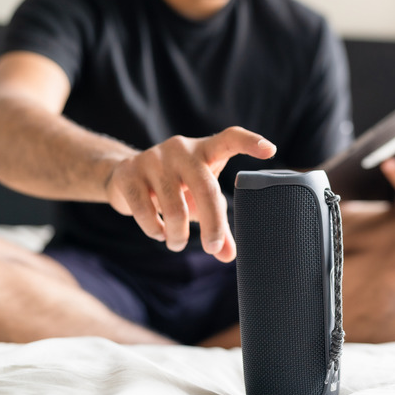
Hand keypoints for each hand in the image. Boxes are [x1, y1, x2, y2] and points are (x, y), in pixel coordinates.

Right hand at [104, 126, 276, 261]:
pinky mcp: (129, 173)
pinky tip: (158, 233)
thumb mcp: (199, 202)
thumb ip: (217, 226)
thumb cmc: (176, 189)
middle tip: (211, 247)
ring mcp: (153, 158)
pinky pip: (145, 210)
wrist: (124, 178)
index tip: (270, 150)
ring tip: (176, 243)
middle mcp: (181, 149)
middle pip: (206, 187)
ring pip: (174, 206)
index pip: (230, 138)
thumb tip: (228, 256)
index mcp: (205, 150)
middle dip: (213, 224)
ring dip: (178, 234)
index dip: (250, 142)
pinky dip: (154, 230)